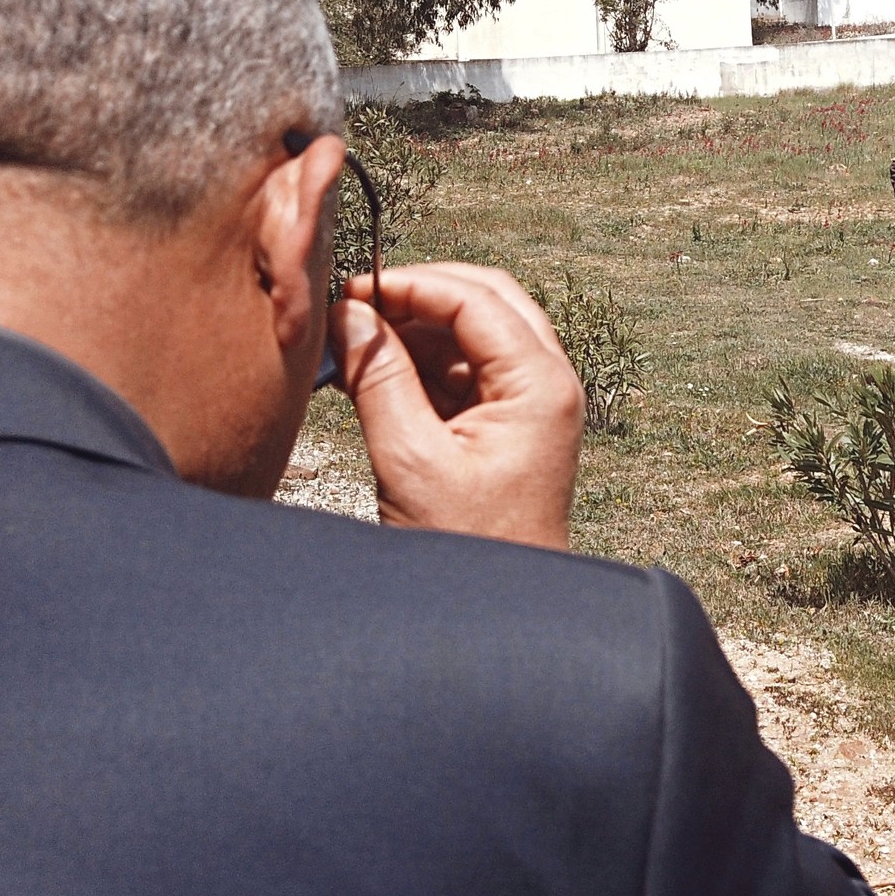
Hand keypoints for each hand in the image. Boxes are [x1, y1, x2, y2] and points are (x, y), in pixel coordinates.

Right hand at [333, 262, 585, 549]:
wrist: (500, 610)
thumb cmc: (468, 545)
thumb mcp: (409, 459)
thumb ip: (378, 379)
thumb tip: (348, 316)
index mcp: (540, 385)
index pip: (477, 299)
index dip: (412, 285)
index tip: (354, 289)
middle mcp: (546, 383)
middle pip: (484, 301)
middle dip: (418, 296)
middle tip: (356, 305)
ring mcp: (528, 402)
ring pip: (471, 333)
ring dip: (414, 330)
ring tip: (352, 344)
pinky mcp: (504, 423)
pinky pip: (462, 370)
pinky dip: (418, 364)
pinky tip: (369, 373)